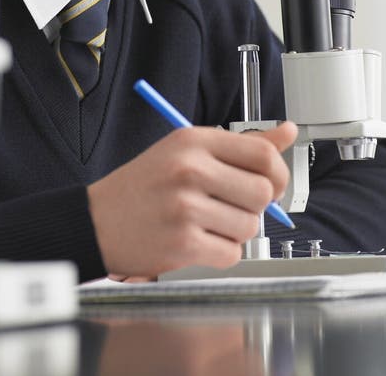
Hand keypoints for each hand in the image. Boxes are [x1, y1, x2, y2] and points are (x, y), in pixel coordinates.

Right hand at [87, 121, 296, 276]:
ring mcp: (186, 207)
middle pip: (262, 193)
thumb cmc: (145, 184)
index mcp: (193, 141)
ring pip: (249, 226)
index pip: (263, 154)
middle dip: (254, 205)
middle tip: (229, 205)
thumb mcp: (187, 150)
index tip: (268, 183)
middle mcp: (190, 169)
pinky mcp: (183, 243)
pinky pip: (231, 253)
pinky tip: (197, 240)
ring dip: (235, 230)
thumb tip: (287, 131)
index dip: (276, 173)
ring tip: (205, 222)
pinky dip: (220, 252)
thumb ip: (240, 145)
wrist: (97, 220)